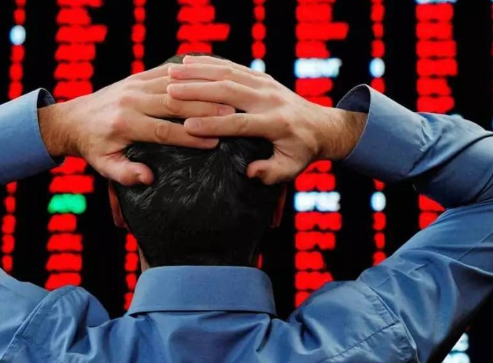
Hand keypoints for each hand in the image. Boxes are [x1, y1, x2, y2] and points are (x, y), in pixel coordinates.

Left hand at [38, 63, 234, 184]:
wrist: (73, 119)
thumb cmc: (94, 147)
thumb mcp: (105, 166)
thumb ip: (125, 174)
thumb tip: (148, 179)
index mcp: (125, 124)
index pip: (163, 131)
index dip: (190, 137)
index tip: (215, 142)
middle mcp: (131, 101)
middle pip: (173, 103)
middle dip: (204, 109)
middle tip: (232, 115)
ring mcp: (134, 85)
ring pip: (174, 85)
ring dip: (201, 90)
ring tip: (228, 97)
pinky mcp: (138, 77)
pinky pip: (166, 73)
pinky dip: (189, 76)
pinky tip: (210, 80)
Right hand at [167, 56, 366, 183]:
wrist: (322, 126)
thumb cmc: (302, 151)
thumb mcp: (292, 168)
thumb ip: (271, 172)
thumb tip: (250, 173)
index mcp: (276, 123)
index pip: (240, 123)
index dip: (213, 124)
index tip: (187, 127)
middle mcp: (269, 99)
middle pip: (229, 91)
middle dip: (198, 90)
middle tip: (170, 91)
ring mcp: (265, 84)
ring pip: (228, 73)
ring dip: (198, 71)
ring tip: (172, 72)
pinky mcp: (261, 77)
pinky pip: (232, 66)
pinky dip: (208, 63)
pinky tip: (187, 61)